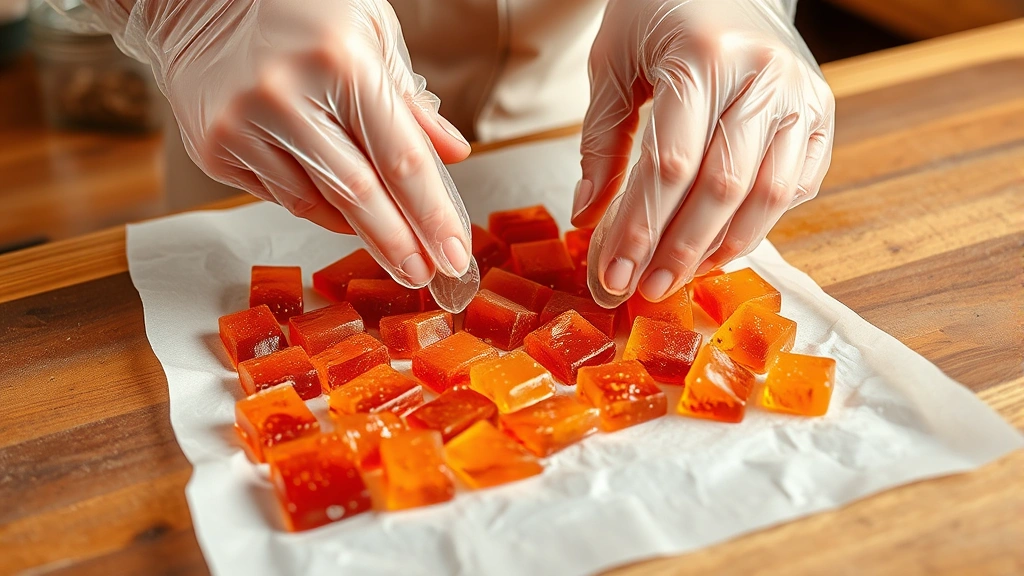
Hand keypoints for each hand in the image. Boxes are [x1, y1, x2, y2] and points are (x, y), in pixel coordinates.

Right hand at [110, 0, 473, 287]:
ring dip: (359, 229)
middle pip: (357, 195)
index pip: (400, 158)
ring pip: (315, 203)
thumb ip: (410, 101)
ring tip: (390, 242)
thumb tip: (453, 155)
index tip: (455, 255)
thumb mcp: (370, 31)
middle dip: (398, 245)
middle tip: (426, 277)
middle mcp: (287, 97)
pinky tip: (338, 206)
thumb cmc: (298, 5)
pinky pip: (280, 194)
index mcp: (340, 62)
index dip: (432, 215)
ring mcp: (242, 125)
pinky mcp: (214, 146)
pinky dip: (316, 204)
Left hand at [573, 0, 833, 305]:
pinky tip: (719, 245)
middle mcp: (763, 76)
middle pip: (722, 188)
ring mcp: (801, 94)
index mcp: (703, 56)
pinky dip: (759, 223)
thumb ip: (602, 141)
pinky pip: (796, 186)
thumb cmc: (660, 12)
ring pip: (768, 195)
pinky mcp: (821, 112)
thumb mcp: (614, 63)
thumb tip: (589, 217)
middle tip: (644, 289)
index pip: (670, 165)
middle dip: (678, 251)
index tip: (611, 274)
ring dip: (722, 249)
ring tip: (678, 278)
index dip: (640, 229)